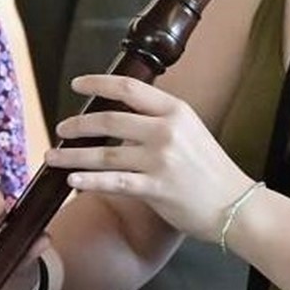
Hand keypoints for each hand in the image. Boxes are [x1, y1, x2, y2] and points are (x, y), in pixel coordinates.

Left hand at [48, 73, 252, 240]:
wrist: (237, 206)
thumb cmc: (213, 172)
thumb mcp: (192, 132)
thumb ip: (160, 122)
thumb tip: (123, 118)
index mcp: (176, 111)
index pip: (129, 87)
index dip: (97, 83)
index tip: (76, 84)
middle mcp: (167, 131)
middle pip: (110, 118)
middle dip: (78, 124)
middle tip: (61, 129)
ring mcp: (161, 160)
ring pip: (104, 153)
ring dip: (73, 155)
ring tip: (52, 157)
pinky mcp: (156, 188)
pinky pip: (114, 182)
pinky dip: (89, 180)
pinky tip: (72, 181)